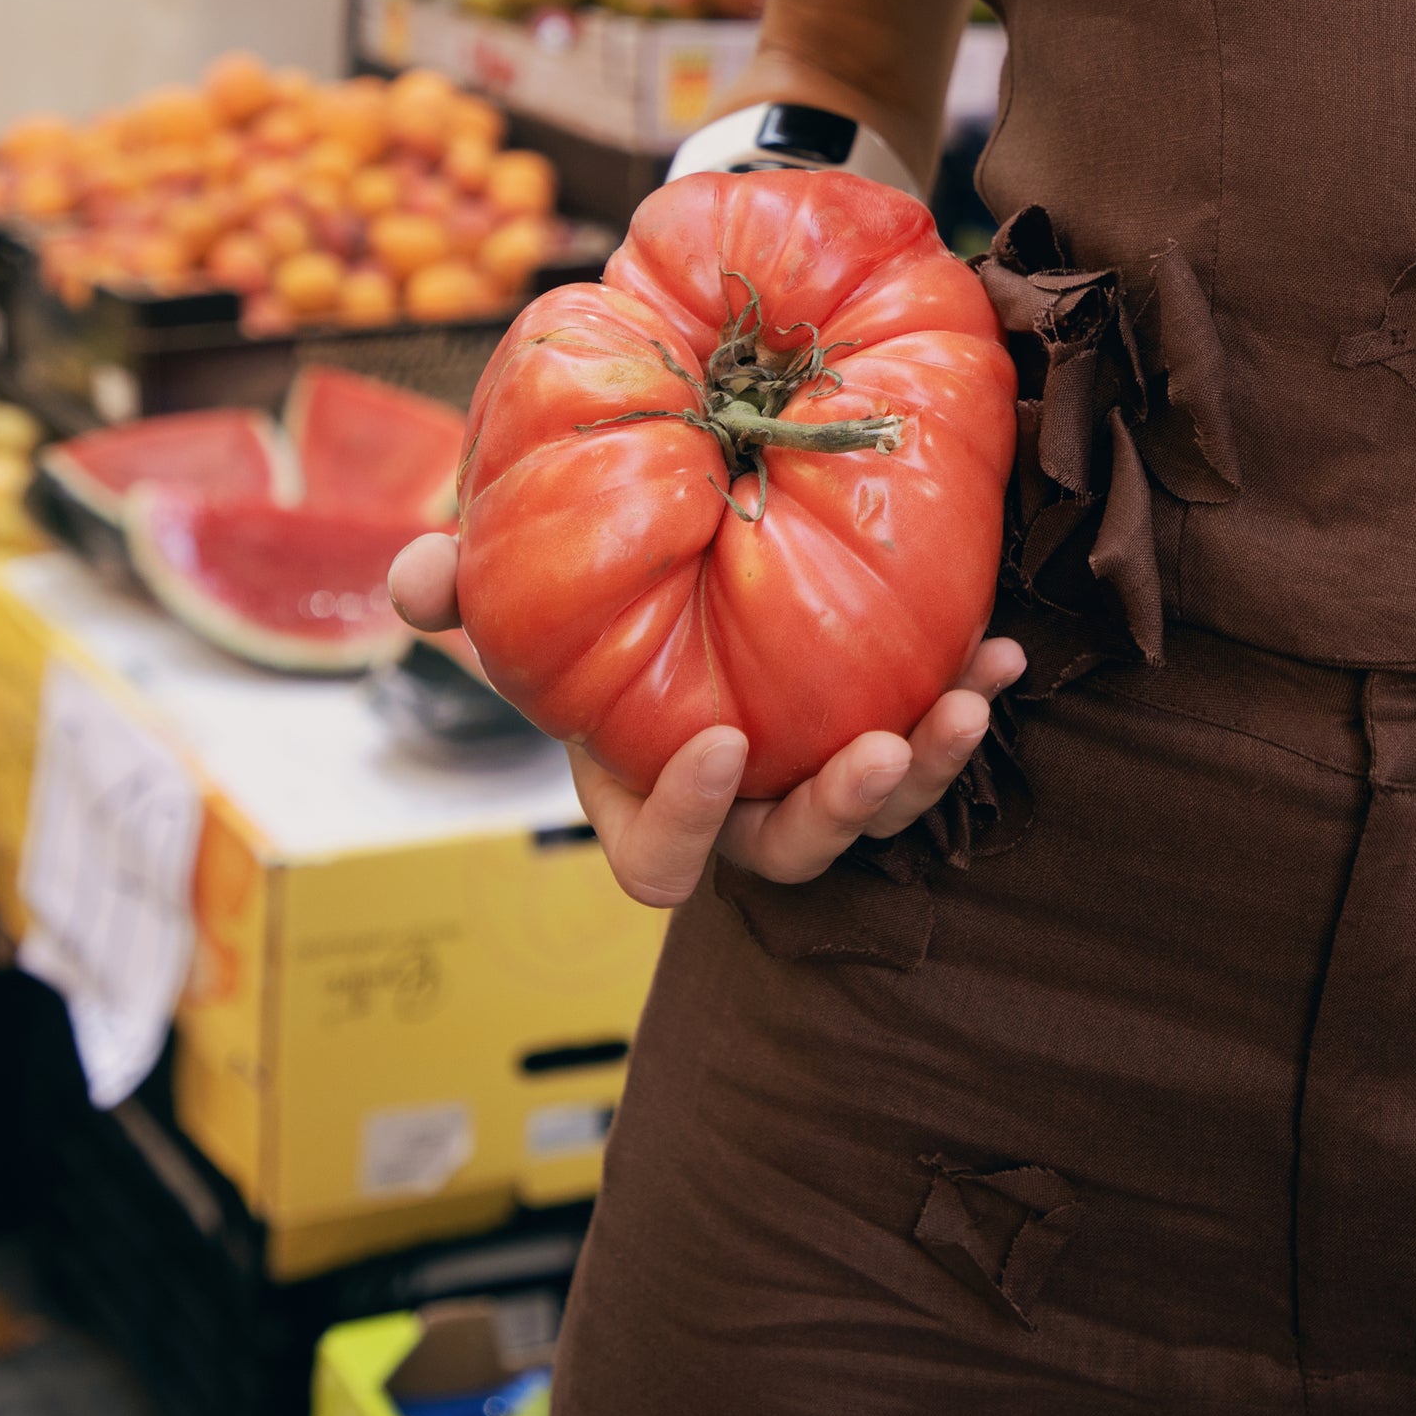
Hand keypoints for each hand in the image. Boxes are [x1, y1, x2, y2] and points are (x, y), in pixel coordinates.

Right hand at [387, 530, 1025, 910]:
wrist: (662, 552)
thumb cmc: (571, 596)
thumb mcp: (507, 589)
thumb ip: (456, 591)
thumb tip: (416, 580)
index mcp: (641, 796)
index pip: (661, 862)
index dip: (686, 822)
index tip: (719, 742)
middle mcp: (736, 805)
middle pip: (793, 851)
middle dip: (840, 810)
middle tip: (881, 748)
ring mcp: (809, 771)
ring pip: (877, 809)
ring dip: (931, 767)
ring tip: (968, 699)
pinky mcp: (872, 719)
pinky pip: (929, 737)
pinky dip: (967, 698)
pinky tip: (999, 647)